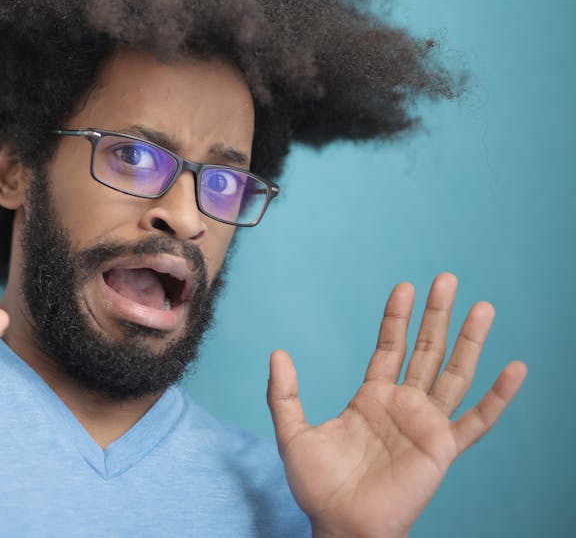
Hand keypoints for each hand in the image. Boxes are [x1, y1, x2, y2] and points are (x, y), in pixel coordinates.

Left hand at [266, 273, 526, 537]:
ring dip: (470, 341)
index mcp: (371, 398)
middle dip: (437, 315)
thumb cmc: (318, 487)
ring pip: (454, 374)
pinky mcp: (442, 449)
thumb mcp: (292, 433)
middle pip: (427, 351)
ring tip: (483, 307)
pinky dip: (498, 397)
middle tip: (448, 279)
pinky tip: (515, 369)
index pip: (390, 347)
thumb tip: (278, 353)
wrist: (340, 524)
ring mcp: (425, 425)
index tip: (405, 286)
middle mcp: (403, 406)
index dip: (397, 317)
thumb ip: (283, 394)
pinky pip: (477, 421)